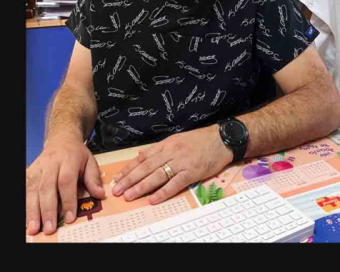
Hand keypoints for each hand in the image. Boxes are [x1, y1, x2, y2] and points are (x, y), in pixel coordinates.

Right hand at [26, 131, 106, 235]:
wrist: (61, 139)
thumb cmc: (77, 155)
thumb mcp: (90, 162)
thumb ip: (94, 179)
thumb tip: (100, 195)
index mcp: (68, 159)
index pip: (66, 181)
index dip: (67, 200)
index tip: (69, 218)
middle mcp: (50, 163)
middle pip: (46, 187)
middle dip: (47, 210)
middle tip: (49, 228)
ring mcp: (38, 167)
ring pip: (32, 189)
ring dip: (32, 210)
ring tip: (34, 228)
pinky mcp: (29, 172)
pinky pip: (25, 188)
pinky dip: (25, 204)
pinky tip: (27, 217)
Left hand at [111, 125, 233, 204]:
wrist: (221, 139)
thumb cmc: (200, 140)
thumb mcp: (177, 139)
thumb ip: (159, 148)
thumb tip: (141, 155)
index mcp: (166, 144)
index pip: (143, 158)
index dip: (129, 169)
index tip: (117, 178)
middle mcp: (171, 153)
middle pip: (146, 167)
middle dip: (130, 179)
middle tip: (117, 190)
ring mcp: (181, 162)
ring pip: (157, 175)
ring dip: (141, 187)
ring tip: (129, 195)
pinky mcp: (192, 172)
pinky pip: (175, 183)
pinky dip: (163, 192)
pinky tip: (153, 199)